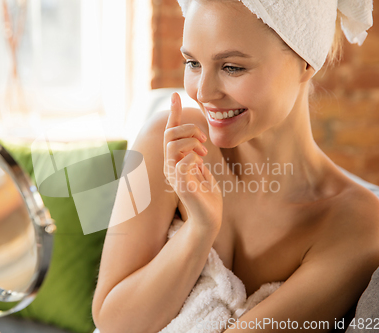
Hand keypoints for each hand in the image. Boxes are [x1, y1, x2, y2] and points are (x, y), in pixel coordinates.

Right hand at [163, 92, 222, 232]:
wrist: (209, 218)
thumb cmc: (206, 194)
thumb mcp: (200, 168)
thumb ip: (194, 154)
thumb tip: (195, 141)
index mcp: (174, 160)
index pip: (171, 132)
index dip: (173, 113)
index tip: (175, 95)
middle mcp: (170, 165)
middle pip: (169, 134)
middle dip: (187, 129)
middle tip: (204, 139)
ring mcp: (174, 175)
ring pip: (172, 146)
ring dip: (190, 142)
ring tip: (203, 151)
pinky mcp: (181, 186)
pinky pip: (183, 163)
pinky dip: (193, 157)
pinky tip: (201, 162)